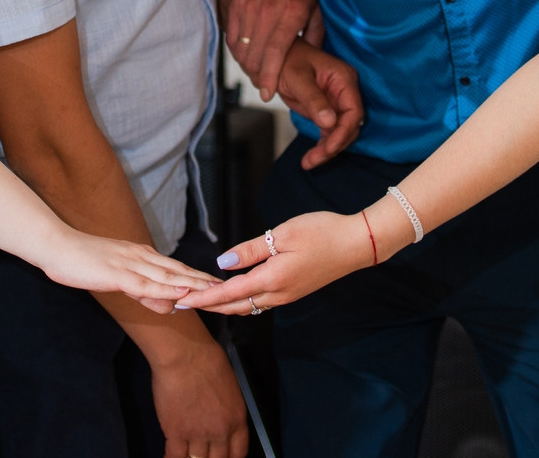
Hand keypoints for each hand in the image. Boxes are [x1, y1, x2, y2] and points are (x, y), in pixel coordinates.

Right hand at [39, 232, 221, 316]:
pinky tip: (180, 296)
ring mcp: (130, 264)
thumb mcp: (115, 276)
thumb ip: (139, 288)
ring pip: (167, 278)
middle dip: (202, 281)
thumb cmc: (81, 261)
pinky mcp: (117, 275)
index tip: (216, 283)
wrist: (56, 246)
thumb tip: (163, 303)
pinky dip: (166, 291)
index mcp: (140, 254)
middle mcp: (140, 256)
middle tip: (225, 289)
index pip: (174, 267)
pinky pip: (146, 285)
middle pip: (177, 270)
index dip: (196, 276)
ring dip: (191, 285)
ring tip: (212, 292)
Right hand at [148, 335, 248, 457]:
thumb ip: (226, 409)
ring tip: (186, 452)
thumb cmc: (208, 360)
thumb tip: (218, 418)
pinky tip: (169, 456)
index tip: (222, 456)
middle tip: (202, 454)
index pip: (238, 453)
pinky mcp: (175, 432)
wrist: (185, 355)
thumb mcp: (230, 388)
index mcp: (237, 419)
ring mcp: (198, 435)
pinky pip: (175, 456)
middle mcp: (220, 432)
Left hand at [175, 211, 372, 316]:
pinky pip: (260, 302)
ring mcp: (287, 295)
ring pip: (248, 306)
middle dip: (209, 306)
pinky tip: (233, 293)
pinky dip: (241, 301)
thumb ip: (250, 250)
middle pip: (235, 306)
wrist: (356, 244)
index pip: (229, 293)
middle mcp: (278, 293)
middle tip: (184, 302)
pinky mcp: (293, 292)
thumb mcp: (282, 233)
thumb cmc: (322, 232)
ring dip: (224, 305)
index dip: (204, 297)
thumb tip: (222, 264)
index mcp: (272, 279)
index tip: (182, 300)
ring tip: (203, 299)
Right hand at [227, 0, 319, 101]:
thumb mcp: (318, 7)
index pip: (274, 52)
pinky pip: (231, 35)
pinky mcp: (236, 2)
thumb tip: (312, 62)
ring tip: (256, 73)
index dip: (269, 76)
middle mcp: (266, 10)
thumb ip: (315, 35)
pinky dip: (237, 49)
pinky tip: (246, 55)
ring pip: (240, 47)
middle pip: (254, 54)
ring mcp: (248, 6)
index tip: (267, 93)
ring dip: (246, 64)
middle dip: (257, 75)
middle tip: (264, 86)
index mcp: (290, 13)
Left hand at [277, 40, 363, 169]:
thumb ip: (313, 99)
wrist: (275, 56)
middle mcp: (344, 91)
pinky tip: (311, 157)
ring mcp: (336, 102)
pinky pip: (330, 132)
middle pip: (349, 125)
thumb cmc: (287, 59)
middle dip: (334, 145)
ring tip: (309, 162)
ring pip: (340, 132)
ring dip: (328, 149)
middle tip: (314, 159)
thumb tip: (329, 123)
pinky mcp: (327, 110)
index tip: (329, 148)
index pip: (353, 111)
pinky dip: (323, 145)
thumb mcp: (298, 78)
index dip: (343, 132)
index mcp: (343, 79)